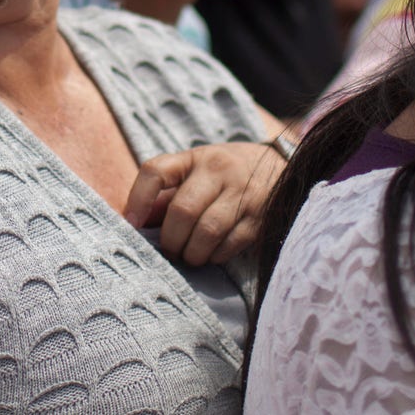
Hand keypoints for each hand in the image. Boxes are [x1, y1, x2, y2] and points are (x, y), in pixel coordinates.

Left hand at [124, 141, 286, 265]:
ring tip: (190, 256)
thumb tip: (134, 224)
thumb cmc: (224, 175)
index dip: (138, 199)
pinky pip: (231, 244)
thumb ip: (165, 196)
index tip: (132, 224)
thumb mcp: (194, 173)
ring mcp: (243, 192)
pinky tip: (213, 254)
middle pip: (183, 210)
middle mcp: (218, 170)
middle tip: (170, 251)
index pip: (156, 171)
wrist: (281, 168)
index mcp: (193, 158)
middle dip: (171, 240)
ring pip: (208, 231)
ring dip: (193, 253)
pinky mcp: (261, 216)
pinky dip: (216, 256)